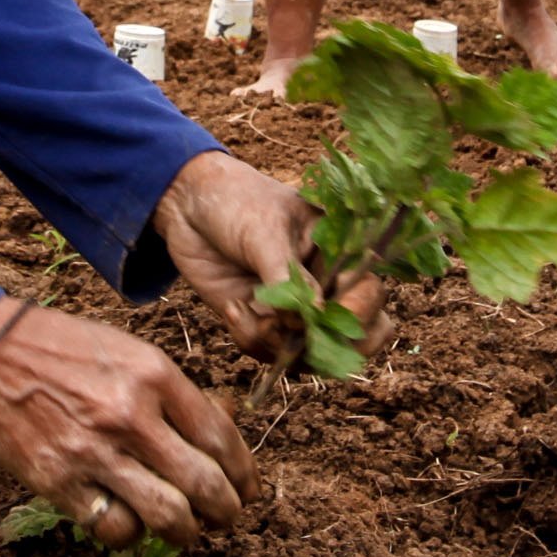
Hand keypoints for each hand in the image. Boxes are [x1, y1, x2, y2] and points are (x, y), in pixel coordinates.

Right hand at [0, 299, 252, 551]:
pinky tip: (130, 522)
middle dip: (226, 511)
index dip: (244, 473)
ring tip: (187, 531)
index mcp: (154, 376)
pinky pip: (115, 527)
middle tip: (226, 519)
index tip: (248, 489)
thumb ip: (171, 393)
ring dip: (187, 532)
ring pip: (168, 516)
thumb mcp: (127, 351)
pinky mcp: (59, 482)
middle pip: (205, 484)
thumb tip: (219, 431)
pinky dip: (130, 533)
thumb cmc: (60, 348)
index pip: (221, 438)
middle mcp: (131, 415)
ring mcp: (94, 452)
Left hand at [153, 149, 382, 364]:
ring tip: (240, 307)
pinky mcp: (264, 322)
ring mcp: (295, 309)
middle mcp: (325, 286)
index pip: (369, 295)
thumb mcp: (265, 232)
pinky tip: (232, 307)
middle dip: (325, 347)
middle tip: (288, 333)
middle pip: (356, 338)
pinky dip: (249, 338)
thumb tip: (313, 316)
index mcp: (339, 253)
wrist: (187, 204)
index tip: (321, 314)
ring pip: (309, 355)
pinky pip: (270, 352)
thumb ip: (288, 276)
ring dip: (274, 344)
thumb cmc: (236, 201)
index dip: (354, 314)